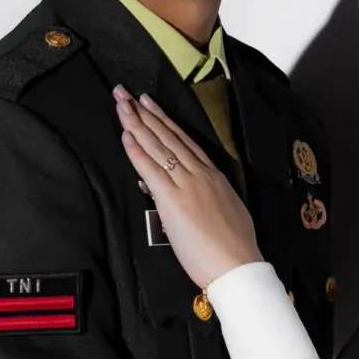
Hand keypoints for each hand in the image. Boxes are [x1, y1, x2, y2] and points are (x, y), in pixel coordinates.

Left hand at [114, 88, 262, 288]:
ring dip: (137, 124)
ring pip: (158, 147)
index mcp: (214, 176)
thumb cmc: (234, 246)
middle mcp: (200, 174)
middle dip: (145, 113)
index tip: (149, 103)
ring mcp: (186, 184)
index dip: (164, 120)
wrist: (237, 264)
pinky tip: (125, 136)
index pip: (184, 141)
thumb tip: (193, 194)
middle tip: (125, 94)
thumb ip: (208, 197)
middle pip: (167, 137)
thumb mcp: (227, 211)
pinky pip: (151, 170)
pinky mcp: (172, 200)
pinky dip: (136, 151)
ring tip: (121, 105)